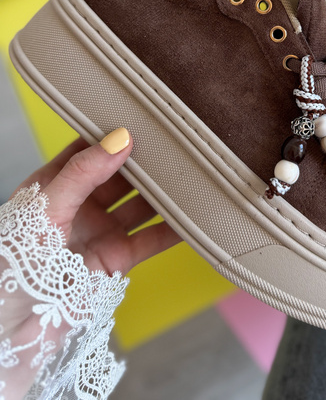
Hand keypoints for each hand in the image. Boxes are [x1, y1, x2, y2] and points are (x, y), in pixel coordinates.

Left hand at [14, 128, 181, 274]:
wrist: (13, 324)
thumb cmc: (13, 262)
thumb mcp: (45, 206)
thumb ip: (83, 172)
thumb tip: (118, 140)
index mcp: (55, 185)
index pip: (88, 149)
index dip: (111, 134)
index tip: (139, 118)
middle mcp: (80, 205)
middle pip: (120, 175)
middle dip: (144, 161)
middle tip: (171, 144)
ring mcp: (100, 231)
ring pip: (139, 205)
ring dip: (162, 193)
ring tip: (188, 174)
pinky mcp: (116, 259)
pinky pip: (149, 239)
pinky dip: (172, 229)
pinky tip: (190, 217)